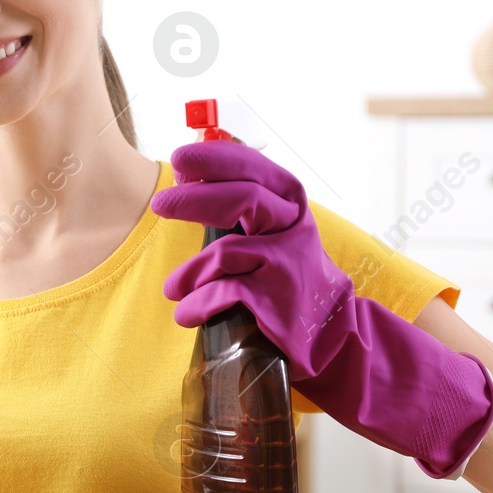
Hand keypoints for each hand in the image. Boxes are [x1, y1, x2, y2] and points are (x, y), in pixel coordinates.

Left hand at [150, 141, 492, 478]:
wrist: (332, 335)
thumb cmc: (290, 277)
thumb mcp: (278, 232)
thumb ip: (245, 207)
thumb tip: (187, 180)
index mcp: (291, 204)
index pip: (253, 169)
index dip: (214, 160)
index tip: (180, 158)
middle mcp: (293, 228)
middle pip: (242, 198)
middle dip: (194, 199)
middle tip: (160, 204)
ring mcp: (287, 265)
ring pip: (226, 253)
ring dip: (191, 273)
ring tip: (174, 289)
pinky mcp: (276, 301)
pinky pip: (224, 293)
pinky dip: (198, 304)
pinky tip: (187, 313)